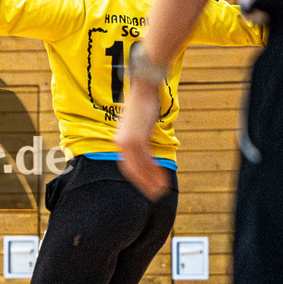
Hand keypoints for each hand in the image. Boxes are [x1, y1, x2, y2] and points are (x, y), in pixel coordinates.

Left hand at [115, 79, 169, 199]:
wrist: (143, 89)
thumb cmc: (142, 104)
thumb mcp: (137, 124)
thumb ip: (138, 137)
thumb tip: (144, 145)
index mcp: (119, 140)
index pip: (126, 165)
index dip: (137, 178)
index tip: (146, 186)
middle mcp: (121, 143)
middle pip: (131, 171)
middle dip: (143, 184)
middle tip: (154, 194)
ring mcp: (128, 142)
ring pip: (140, 169)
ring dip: (151, 182)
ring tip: (161, 192)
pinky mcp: (138, 139)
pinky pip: (147, 161)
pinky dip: (155, 173)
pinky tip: (163, 180)